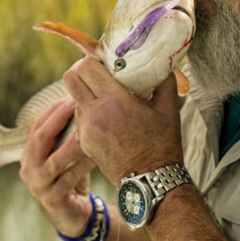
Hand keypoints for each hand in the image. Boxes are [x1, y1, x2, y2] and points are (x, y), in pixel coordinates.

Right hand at [18, 96, 95, 237]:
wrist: (73, 213)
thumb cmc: (70, 177)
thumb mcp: (64, 155)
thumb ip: (66, 135)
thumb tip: (80, 101)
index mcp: (29, 154)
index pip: (37, 126)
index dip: (52, 110)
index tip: (69, 95)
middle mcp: (28, 168)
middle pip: (40, 139)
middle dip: (58, 119)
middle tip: (75, 104)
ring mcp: (38, 185)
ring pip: (54, 161)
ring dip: (70, 144)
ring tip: (85, 129)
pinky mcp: (51, 199)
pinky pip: (68, 179)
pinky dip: (81, 166)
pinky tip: (94, 156)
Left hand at [63, 56, 183, 185]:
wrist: (151, 181)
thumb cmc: (162, 144)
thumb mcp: (169, 108)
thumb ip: (164, 81)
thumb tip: (163, 64)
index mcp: (114, 101)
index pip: (85, 67)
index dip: (92, 59)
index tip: (104, 61)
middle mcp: (95, 113)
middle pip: (70, 79)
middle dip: (80, 71)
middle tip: (97, 73)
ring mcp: (86, 130)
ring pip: (73, 98)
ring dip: (85, 93)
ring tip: (106, 98)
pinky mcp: (84, 143)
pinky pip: (80, 118)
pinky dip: (89, 112)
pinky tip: (108, 118)